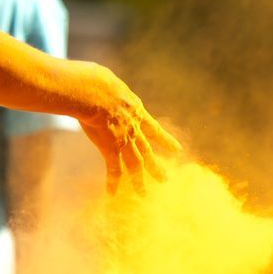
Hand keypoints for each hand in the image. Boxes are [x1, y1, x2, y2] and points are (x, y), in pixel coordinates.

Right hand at [80, 65, 182, 193]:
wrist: (94, 91)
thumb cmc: (96, 81)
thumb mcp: (109, 82)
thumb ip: (109, 87)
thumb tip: (97, 79)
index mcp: (137, 112)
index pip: (154, 129)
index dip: (166, 141)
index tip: (178, 150)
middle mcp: (134, 129)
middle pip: (147, 152)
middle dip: (156, 167)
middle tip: (165, 179)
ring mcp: (124, 140)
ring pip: (135, 165)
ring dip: (139, 181)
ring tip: (144, 194)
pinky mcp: (109, 147)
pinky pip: (113, 169)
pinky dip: (113, 182)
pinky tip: (112, 193)